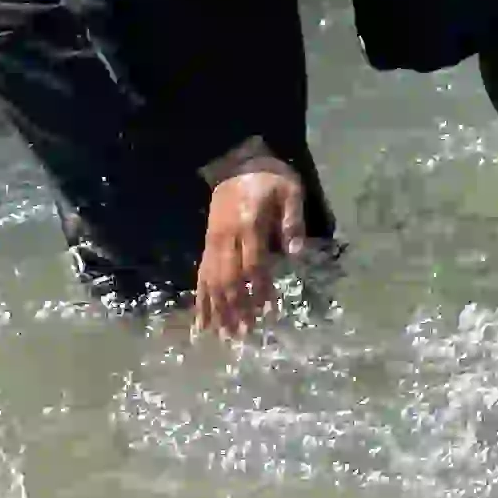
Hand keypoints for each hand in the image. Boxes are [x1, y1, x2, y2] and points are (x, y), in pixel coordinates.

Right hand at [193, 160, 309, 336]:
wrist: (236, 161)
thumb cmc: (269, 176)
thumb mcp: (290, 190)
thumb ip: (293, 220)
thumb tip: (296, 253)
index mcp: (248, 224)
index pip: (254, 264)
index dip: (260, 289)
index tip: (269, 311)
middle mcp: (226, 237)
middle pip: (229, 280)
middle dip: (237, 308)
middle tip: (245, 334)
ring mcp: (212, 242)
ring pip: (212, 282)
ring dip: (218, 310)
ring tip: (225, 335)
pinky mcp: (206, 244)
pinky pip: (201, 276)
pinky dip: (201, 300)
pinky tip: (202, 321)